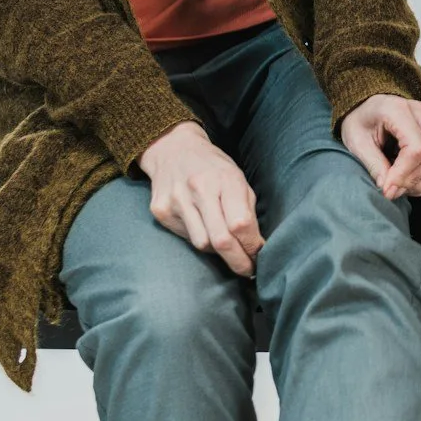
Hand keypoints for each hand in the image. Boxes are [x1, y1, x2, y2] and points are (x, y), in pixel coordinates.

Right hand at [139, 122, 263, 276]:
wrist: (173, 149)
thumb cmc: (213, 167)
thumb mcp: (238, 179)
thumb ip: (247, 210)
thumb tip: (256, 245)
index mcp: (225, 179)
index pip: (241, 224)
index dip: (252, 246)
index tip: (259, 257)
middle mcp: (199, 189)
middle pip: (221, 239)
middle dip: (237, 261)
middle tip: (248, 271)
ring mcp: (176, 201)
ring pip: (202, 243)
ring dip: (217, 252)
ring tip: (226, 248)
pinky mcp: (160, 211)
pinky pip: (185, 237)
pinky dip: (199, 239)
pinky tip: (204, 230)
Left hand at [340, 94, 420, 199]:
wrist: (365, 109)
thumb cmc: (359, 123)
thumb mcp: (356, 143)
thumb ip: (373, 164)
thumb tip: (389, 189)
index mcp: (397, 109)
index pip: (416, 147)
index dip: (404, 174)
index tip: (387, 190)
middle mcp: (420, 112)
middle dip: (415, 179)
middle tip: (391, 191)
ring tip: (399, 187)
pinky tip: (407, 180)